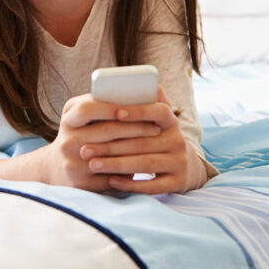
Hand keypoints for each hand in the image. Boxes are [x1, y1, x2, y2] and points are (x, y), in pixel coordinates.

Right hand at [41, 93, 162, 191]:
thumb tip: (138, 95)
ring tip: (155, 143)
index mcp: (68, 120)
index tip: (132, 107)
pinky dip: (131, 170)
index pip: (87, 109)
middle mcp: (66, 142)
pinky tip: (145, 163)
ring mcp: (72, 165)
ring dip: (137, 148)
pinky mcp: (82, 185)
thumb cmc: (82, 134)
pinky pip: (112, 176)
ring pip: (112, 156)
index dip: (109, 108)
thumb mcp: (83, 117)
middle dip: (135, 127)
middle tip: (156, 127)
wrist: (58, 168)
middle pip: (105, 132)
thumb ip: (102, 104)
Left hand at [79, 87, 206, 193]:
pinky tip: (111, 181)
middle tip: (84, 149)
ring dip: (116, 165)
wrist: (184, 167)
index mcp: (170, 120)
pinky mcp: (177, 182)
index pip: (159, 111)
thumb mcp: (155, 120)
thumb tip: (124, 82)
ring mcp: (179, 162)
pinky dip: (130, 184)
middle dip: (110, 146)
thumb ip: (143, 102)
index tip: (117, 112)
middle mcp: (178, 140)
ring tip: (92, 165)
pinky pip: (152, 186)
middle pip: (143, 142)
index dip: (139, 111)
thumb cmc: (157, 137)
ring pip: (145, 164)